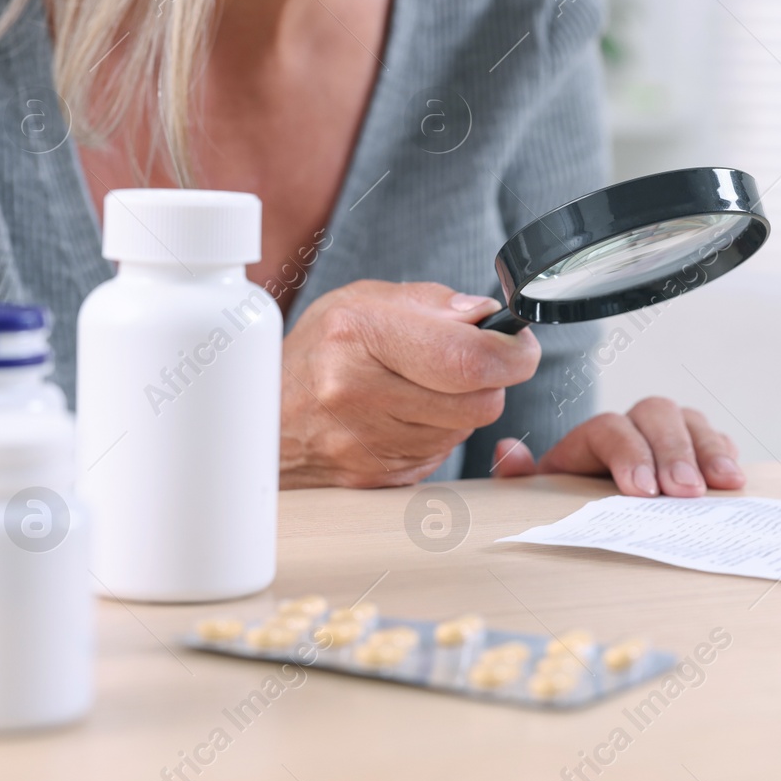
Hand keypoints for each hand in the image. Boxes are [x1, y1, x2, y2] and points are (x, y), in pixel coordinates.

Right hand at [279, 281, 538, 488]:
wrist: (261, 415)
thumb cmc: (316, 350)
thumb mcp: (364, 301)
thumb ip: (434, 304)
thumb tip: (487, 319)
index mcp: (357, 335)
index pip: (471, 359)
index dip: (514, 354)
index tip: (520, 347)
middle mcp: (356, 394)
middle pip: (480, 403)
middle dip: (487, 381)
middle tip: (464, 364)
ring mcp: (363, 445)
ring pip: (464, 432)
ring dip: (459, 408)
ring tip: (418, 387)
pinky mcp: (373, 479)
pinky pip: (439, 456)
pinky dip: (434, 434)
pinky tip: (401, 416)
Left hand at [491, 397, 745, 496]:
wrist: (603, 513)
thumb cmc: (576, 506)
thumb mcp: (547, 498)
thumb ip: (524, 478)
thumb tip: (508, 452)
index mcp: (594, 437)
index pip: (610, 428)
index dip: (629, 453)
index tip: (642, 491)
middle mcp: (634, 427)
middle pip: (656, 415)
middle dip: (673, 452)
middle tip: (684, 491)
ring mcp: (669, 435)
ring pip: (689, 421)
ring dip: (707, 451)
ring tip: (721, 484)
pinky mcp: (700, 450)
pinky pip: (717, 439)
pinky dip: (726, 455)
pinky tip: (733, 478)